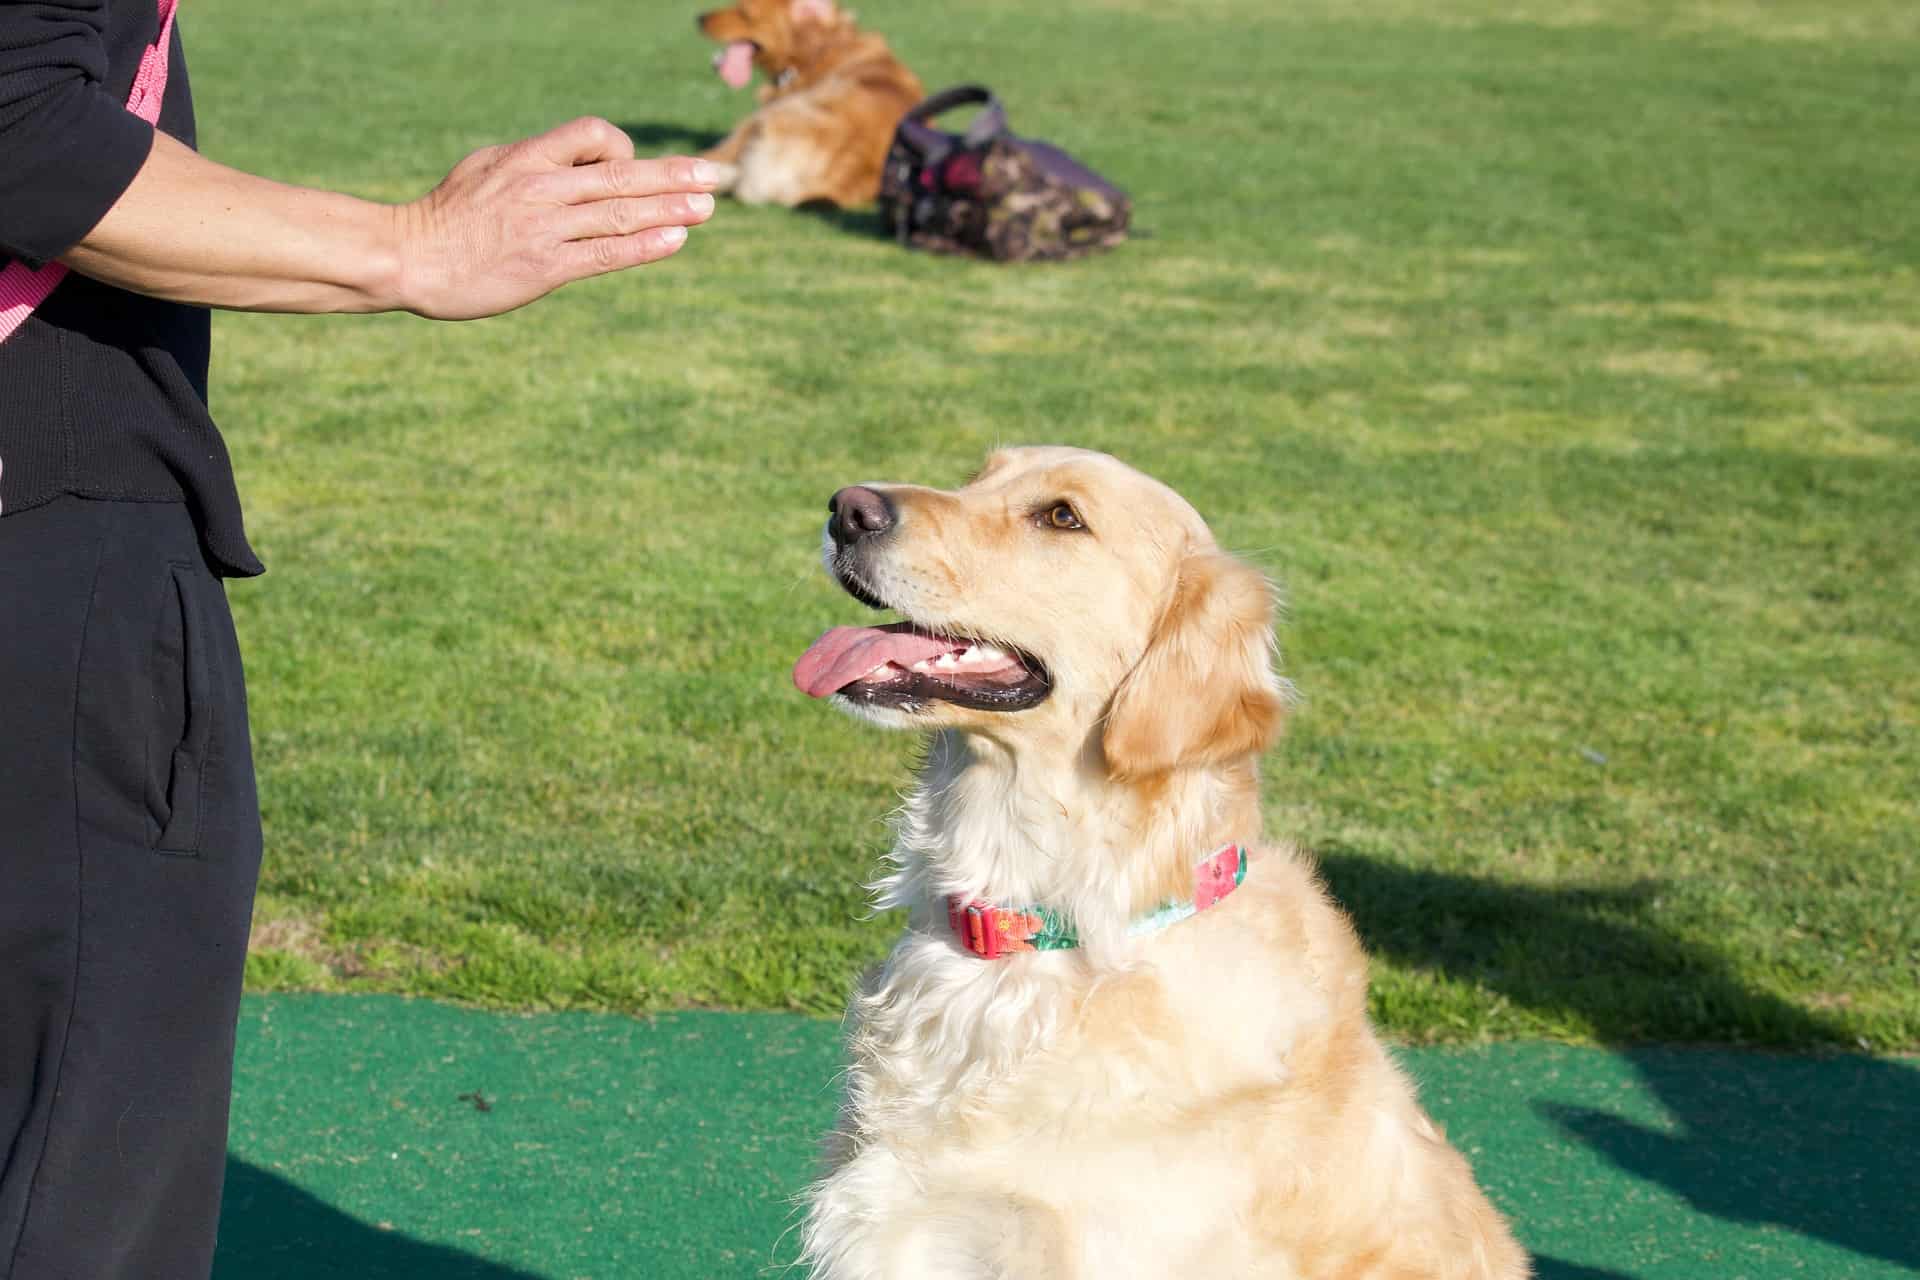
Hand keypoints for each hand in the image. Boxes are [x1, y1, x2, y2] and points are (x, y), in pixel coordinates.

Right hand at [393, 116, 718, 319]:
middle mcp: (541, 188)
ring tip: (708, 206)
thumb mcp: (485, 169)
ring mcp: (544, 228)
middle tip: (714, 176)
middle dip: (673, 175)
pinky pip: (606, 254)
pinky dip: (644, 246)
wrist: (409, 258)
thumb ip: (530, 164)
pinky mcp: (545, 268)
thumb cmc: (445, 216)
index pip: (592, 134)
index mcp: (526, 157)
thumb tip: (570, 162)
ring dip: (671, 209)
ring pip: (621, 212)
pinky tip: (675, 240)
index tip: (636, 167)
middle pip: (621, 174)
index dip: (623, 147)